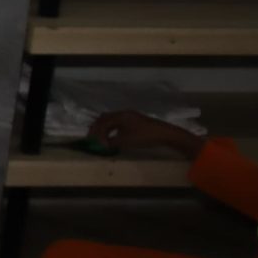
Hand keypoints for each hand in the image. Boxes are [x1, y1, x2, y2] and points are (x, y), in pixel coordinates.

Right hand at [86, 110, 200, 155]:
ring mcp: (130, 115)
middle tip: (92, 137)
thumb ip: (112, 142)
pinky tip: (114, 135)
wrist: (164, 134)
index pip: (102, 123)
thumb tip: (103, 144)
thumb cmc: (144, 136)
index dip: (96, 133)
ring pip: (112, 119)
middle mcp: (123, 113)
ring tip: (101, 137)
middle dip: (97, 128)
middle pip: (105, 118)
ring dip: (105, 128)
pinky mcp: (135, 120)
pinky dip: (112, 128)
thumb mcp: (125, 141)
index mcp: (119, 116)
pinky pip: (118, 122)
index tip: (95, 143)